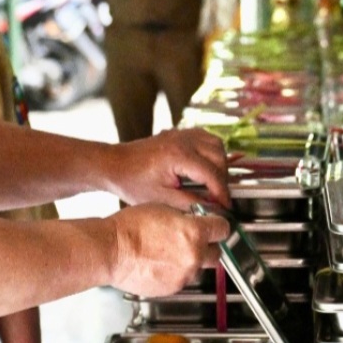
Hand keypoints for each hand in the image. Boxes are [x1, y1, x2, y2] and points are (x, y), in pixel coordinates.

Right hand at [108, 204, 230, 296]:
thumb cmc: (130, 228)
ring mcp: (184, 275)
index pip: (223, 230)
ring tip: (170, 252)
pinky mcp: (172, 288)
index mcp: (194, 233)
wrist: (112, 250)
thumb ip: (187, 218)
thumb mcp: (164, 209)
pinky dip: (176, 272)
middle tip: (195, 240)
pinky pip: (182, 279)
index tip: (215, 226)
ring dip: (191, 260)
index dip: (218, 226)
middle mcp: (193, 256)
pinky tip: (160, 262)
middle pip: (217, 254)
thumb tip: (197, 220)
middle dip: (209, 247)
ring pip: (198, 268)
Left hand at [109, 128, 229, 208]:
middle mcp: (184, 140)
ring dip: (220, 164)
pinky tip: (206, 168)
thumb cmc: (133, 182)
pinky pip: (206, 138)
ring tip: (213, 184)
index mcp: (179, 155)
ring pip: (217, 144)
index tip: (227, 206)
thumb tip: (214, 209)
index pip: (212, 173)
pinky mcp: (181, 133)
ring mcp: (182, 133)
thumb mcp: (161, 199)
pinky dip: (212, 153)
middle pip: (219, 156)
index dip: (222, 192)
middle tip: (219, 198)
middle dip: (223, 178)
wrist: (115, 165)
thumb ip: (190, 204)